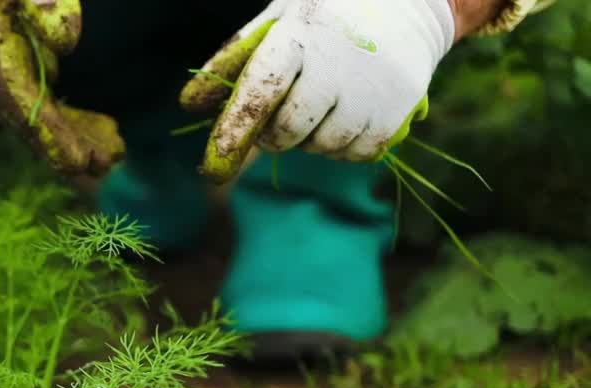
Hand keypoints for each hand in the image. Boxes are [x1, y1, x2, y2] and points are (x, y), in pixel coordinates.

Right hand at [0, 0, 124, 177]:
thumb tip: (66, 44)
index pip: (17, 98)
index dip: (48, 134)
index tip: (78, 161)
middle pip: (26, 117)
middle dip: (65, 146)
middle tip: (107, 165)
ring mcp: (0, 63)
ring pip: (37, 113)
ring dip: (75, 137)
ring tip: (116, 153)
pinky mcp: (15, 62)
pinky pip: (42, 99)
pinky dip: (72, 119)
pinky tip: (106, 129)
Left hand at [180, 0, 456, 182]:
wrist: (406, 4)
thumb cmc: (324, 18)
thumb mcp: (278, 23)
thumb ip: (233, 63)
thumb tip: (189, 104)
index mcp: (299, 37)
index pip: (261, 90)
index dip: (236, 129)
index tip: (215, 163)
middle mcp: (336, 66)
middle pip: (288, 131)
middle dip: (275, 136)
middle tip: (281, 117)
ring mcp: (371, 91)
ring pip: (321, 148)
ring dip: (311, 140)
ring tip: (322, 105)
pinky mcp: (397, 113)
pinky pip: (354, 155)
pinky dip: (343, 147)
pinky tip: (348, 115)